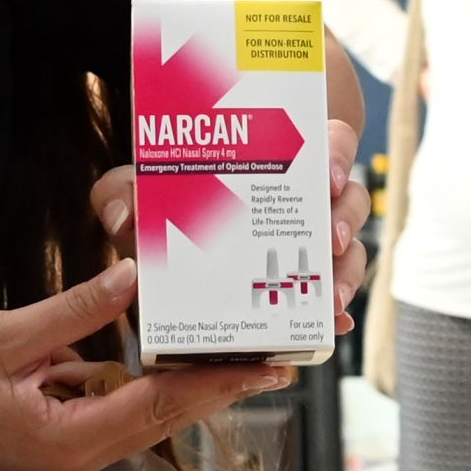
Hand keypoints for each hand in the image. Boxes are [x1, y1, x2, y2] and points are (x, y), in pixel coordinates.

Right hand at [0, 260, 269, 470]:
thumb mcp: (2, 336)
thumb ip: (73, 311)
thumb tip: (131, 278)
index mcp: (70, 438)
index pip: (160, 405)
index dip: (214, 383)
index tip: (263, 368)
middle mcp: (81, 455)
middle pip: (166, 418)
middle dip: (219, 388)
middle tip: (276, 362)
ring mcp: (72, 451)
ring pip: (148, 416)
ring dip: (190, 388)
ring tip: (240, 357)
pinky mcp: (62, 437)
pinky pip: (119, 409)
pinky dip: (151, 385)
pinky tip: (176, 357)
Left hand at [93, 134, 372, 312]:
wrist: (175, 237)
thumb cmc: (167, 200)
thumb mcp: (140, 188)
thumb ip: (121, 193)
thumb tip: (125, 217)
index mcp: (281, 160)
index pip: (328, 142)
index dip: (336, 155)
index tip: (326, 176)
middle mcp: (307, 199)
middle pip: (349, 200)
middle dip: (344, 221)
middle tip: (329, 242)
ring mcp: (312, 244)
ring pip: (349, 251)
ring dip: (346, 273)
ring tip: (331, 298)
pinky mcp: (303, 286)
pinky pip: (332, 297)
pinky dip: (336, 315)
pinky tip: (333, 328)